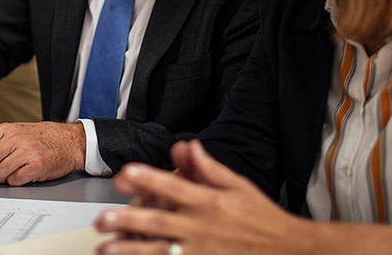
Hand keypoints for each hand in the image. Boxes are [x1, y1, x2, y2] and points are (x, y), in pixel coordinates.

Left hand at [0, 122, 86, 185]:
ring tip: (16, 169)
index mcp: (4, 131)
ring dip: (3, 178)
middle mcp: (13, 139)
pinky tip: (26, 172)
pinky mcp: (35, 164)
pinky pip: (15, 181)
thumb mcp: (16, 135)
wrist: (70, 141)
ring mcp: (25, 151)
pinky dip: (17, 181)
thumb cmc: (41, 139)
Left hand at [94, 140, 311, 254]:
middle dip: (128, 220)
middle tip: (102, 219)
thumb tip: (188, 146)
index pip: (174, 188)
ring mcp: (201, 252)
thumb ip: (209, 168)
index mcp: (210, 202)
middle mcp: (202, 228)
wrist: (288, 250)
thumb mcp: (239, 186)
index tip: (125, 173)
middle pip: (159, 222)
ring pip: (158, 250)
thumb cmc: (261, 217)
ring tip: (106, 248)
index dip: (148, 178)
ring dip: (130, 250)